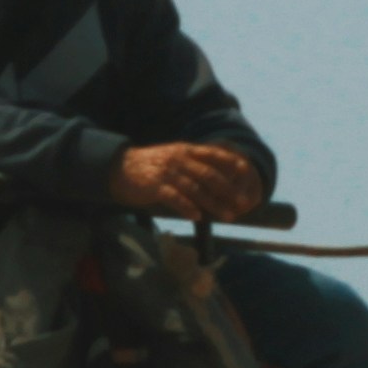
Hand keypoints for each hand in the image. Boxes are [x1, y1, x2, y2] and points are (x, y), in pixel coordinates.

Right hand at [114, 141, 260, 219]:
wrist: (120, 168)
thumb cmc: (152, 167)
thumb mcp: (175, 158)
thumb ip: (194, 164)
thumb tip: (219, 176)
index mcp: (186, 151)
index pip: (214, 154)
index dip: (232, 163)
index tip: (248, 173)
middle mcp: (179, 159)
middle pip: (209, 175)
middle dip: (229, 190)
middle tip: (244, 203)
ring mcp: (167, 173)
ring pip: (195, 189)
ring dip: (213, 204)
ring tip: (228, 216)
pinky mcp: (155, 186)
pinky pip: (174, 197)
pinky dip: (186, 207)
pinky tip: (197, 217)